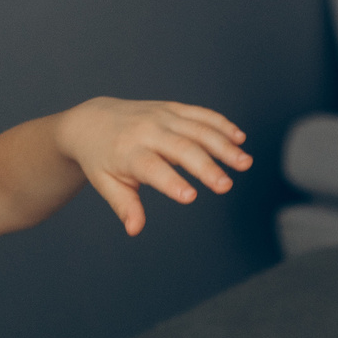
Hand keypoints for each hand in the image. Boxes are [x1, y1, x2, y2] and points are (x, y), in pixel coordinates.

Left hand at [56, 98, 249, 236]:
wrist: (93, 121)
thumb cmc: (101, 158)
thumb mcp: (106, 184)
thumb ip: (124, 205)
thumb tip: (134, 229)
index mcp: (128, 152)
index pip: (152, 167)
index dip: (171, 182)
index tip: (191, 197)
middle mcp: (147, 131)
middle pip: (181, 148)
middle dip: (206, 166)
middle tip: (226, 185)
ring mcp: (162, 116)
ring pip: (197, 129)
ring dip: (224, 145)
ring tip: (245, 163)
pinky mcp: (173, 108)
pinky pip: (201, 114)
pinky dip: (221, 125)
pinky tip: (240, 139)